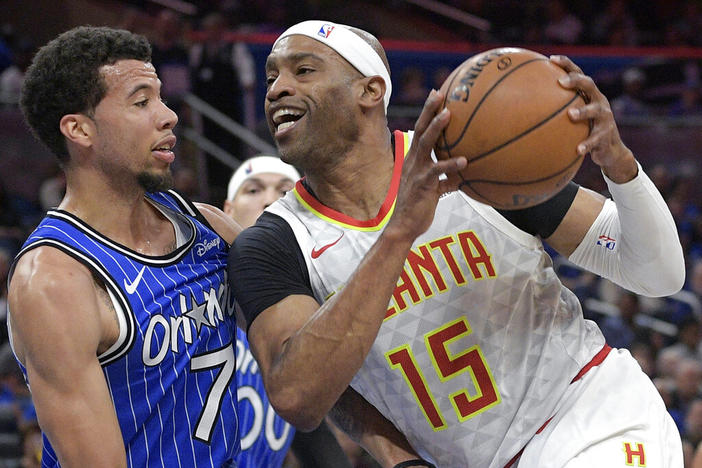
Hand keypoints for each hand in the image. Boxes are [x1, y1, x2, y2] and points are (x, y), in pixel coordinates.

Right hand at [386, 90, 466, 241]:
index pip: (420, 130)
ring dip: (437, 129)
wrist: (403, 226)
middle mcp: (413, 162)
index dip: (428, 112)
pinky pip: (438, 173)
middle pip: (421, 130)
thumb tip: (464, 170)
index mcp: (413, 159)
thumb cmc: (418, 207)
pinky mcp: (424, 186)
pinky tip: (465, 161)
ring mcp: (417, 172)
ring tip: (449, 115)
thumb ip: (444, 176)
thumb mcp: (430, 187)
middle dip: (430, 110)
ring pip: (426, 145)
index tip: (437, 94)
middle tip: (440, 93)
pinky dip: (451, 167)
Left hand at [550, 55, 637, 182]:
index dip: (567, 64)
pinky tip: (577, 150)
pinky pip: (596, 139)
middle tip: (561, 82)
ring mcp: (605, 118)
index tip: (551, 59)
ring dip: (583, 111)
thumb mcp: (573, 119)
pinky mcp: (606, 135)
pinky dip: (587, 144)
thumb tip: (523, 108)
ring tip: (571, 115)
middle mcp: (599, 102)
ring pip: (595, 110)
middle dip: (576, 81)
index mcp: (589, 95)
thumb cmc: (585, 131)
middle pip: (589, 85)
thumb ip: (555, 111)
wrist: (610, 150)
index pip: (578, 74)